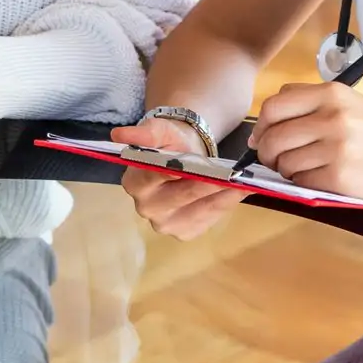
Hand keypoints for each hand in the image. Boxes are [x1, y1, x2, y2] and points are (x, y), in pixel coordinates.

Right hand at [111, 116, 244, 240]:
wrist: (181, 159)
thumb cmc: (169, 144)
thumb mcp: (159, 130)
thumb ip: (144, 132)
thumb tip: (118, 134)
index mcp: (134, 182)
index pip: (152, 177)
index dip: (170, 172)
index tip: (188, 168)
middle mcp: (146, 208)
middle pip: (181, 196)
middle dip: (207, 184)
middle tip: (231, 176)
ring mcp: (166, 224)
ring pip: (199, 210)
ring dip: (223, 196)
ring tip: (243, 183)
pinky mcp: (185, 232)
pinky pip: (209, 219)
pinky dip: (225, 205)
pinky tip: (238, 192)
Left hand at [251, 82, 362, 208]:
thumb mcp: (350, 104)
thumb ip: (310, 103)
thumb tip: (266, 122)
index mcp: (332, 94)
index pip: (274, 105)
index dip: (262, 125)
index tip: (262, 137)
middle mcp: (332, 117)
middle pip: (273, 136)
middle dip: (267, 152)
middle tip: (275, 160)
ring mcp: (336, 147)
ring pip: (284, 162)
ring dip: (286, 170)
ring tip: (304, 169)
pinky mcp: (339, 177)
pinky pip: (300, 181)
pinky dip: (302, 183)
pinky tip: (319, 178)